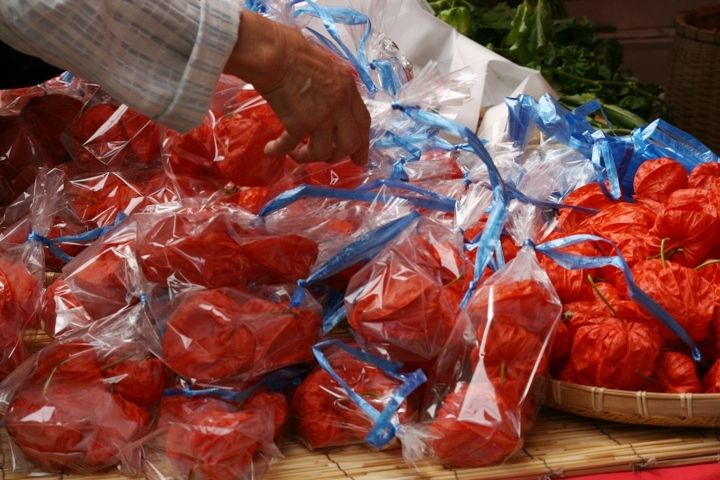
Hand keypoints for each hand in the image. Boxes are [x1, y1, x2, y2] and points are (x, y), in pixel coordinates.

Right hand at [225, 11, 369, 165]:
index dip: (362, 143)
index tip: (359, 158)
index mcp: (348, 88)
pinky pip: (290, 146)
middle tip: (327, 162)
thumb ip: (331, 87)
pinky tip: (271, 150)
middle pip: (349, 143)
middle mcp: (340, 104)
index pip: (363, 122)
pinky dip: (279, 150)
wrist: (273, 53)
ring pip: (322, 152)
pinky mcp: (299, 123)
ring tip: (295, 153)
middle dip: (338, 155)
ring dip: (308, 157)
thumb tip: (326, 101)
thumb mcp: (324, 66)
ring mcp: (321, 116)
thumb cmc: (291, 51)